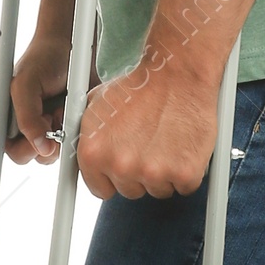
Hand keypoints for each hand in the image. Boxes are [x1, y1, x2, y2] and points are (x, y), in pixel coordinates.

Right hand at [6, 29, 73, 164]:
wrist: (71, 45)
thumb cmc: (42, 59)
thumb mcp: (25, 84)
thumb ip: (27, 118)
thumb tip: (41, 148)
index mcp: (12, 123)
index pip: (17, 153)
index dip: (29, 148)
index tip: (43, 126)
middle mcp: (33, 129)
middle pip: (41, 157)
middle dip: (52, 139)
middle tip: (57, 112)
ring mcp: (55, 128)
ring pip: (62, 151)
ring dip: (67, 130)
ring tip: (66, 105)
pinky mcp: (74, 125)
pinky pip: (80, 139)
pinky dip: (82, 127)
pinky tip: (77, 106)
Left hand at [77, 54, 222, 201]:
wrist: (176, 73)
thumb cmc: (140, 86)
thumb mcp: (96, 105)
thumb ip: (87, 137)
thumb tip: (76, 154)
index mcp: (94, 154)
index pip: (100, 189)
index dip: (115, 177)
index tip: (124, 167)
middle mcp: (121, 166)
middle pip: (131, 191)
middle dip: (140, 174)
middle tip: (150, 146)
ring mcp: (153, 172)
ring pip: (159, 190)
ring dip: (165, 173)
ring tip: (168, 141)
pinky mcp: (184, 173)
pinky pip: (185, 186)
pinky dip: (188, 172)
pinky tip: (184, 146)